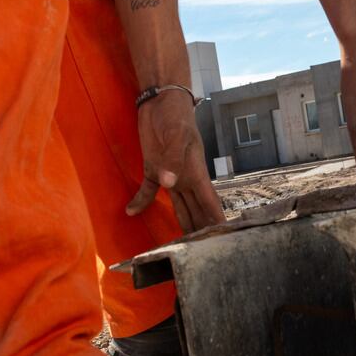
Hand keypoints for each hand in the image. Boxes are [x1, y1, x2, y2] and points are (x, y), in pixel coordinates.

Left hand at [126, 90, 225, 233]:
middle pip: (196, 211)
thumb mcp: (176, 134)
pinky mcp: (152, 167)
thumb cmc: (175, 114)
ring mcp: (169, 174)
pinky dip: (140, 202)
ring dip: (180, 224)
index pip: (210, 203)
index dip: (216, 223)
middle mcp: (186, 178)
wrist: (161, 98)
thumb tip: (170, 184)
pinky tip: (131, 213)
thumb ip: (173, 159)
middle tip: (202, 256)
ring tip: (181, 247)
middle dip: (200, 231)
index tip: (224, 242)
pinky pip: (148, 190)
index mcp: (196, 172)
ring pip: (178, 206)